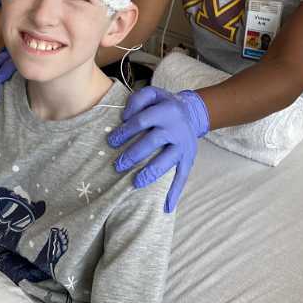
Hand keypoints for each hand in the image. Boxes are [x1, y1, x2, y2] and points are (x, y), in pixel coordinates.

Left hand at [107, 86, 209, 212]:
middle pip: (153, 141)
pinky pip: (183, 176)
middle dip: (134, 154)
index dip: (126, 130)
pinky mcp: (189, 158)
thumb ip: (138, 100)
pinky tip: (166, 207)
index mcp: (166, 109)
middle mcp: (177, 127)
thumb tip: (124, 117)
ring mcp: (184, 145)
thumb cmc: (163, 105)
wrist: (191, 112)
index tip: (112, 141)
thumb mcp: (153, 94)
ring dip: (151, 172)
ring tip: (135, 183)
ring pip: (168, 160)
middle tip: (118, 165)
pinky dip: (175, 192)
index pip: (142, 120)